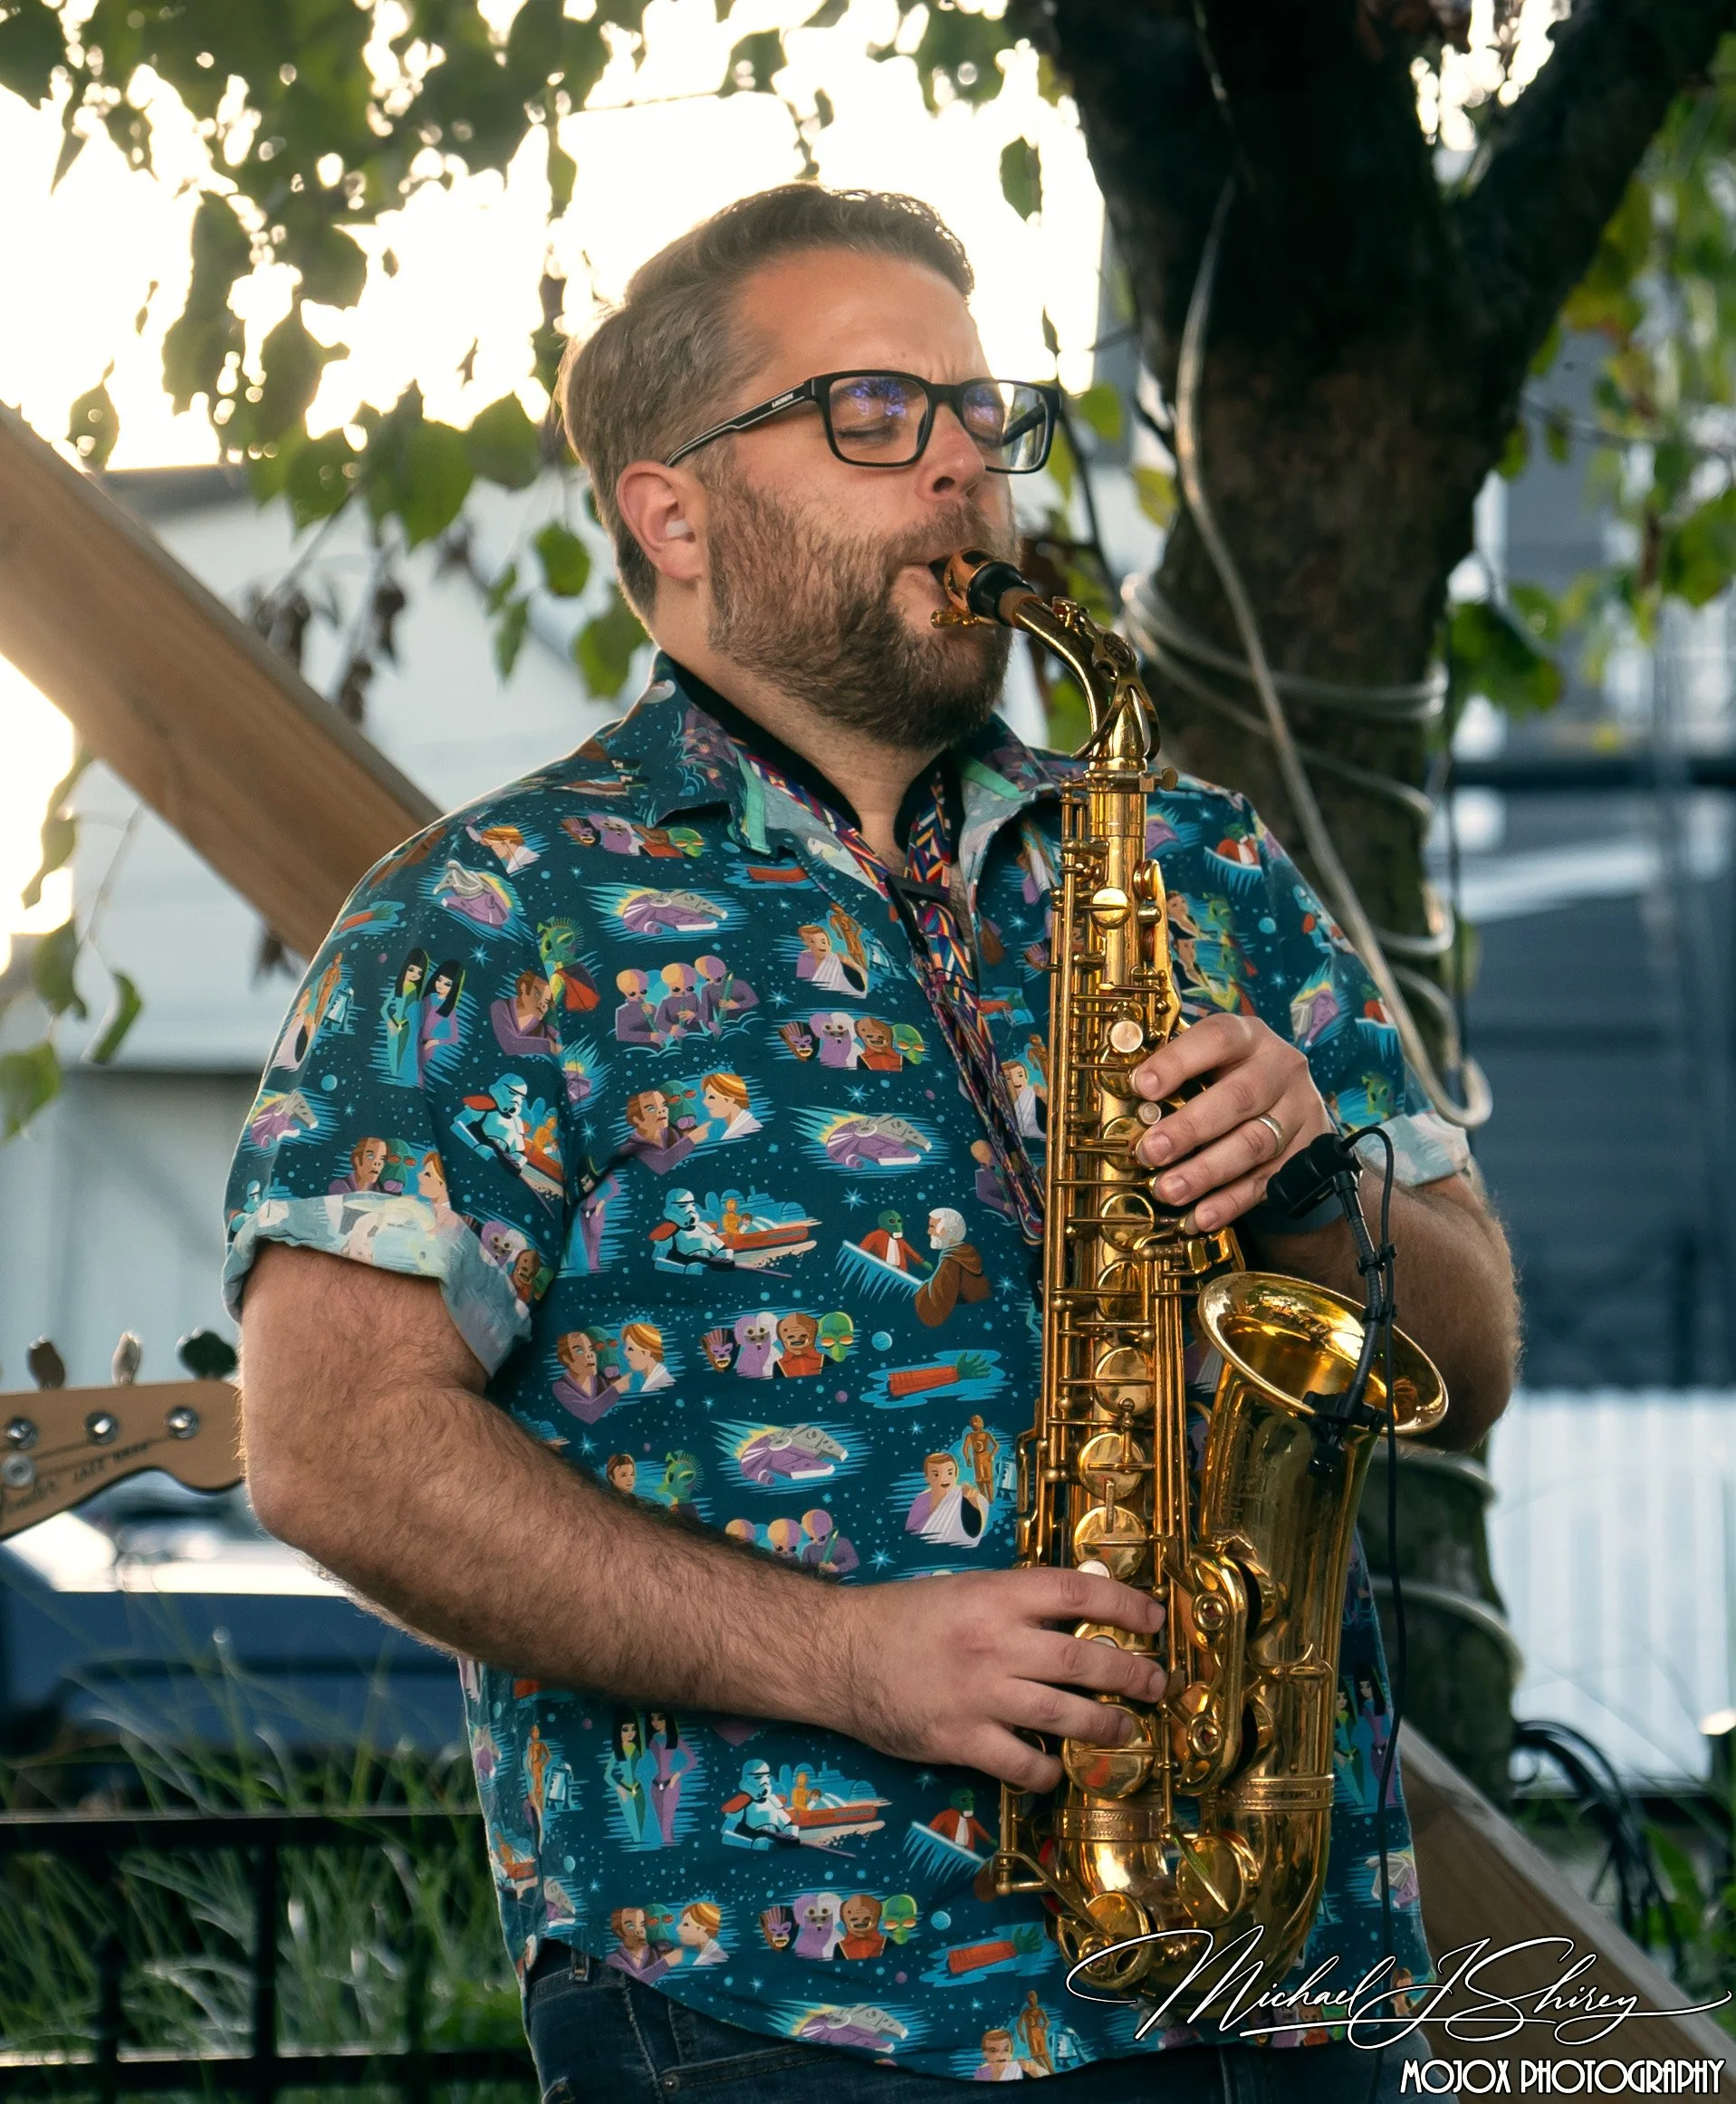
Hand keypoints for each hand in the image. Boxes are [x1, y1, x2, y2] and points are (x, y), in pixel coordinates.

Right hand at [832, 1566, 1166, 1790]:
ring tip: (1126, 1729)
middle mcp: (996, 1643)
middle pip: (1085, 1659)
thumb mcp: (963, 1589)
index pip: (1077, 1593)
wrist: (840, 1654)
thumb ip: (1015, 1602)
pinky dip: (1048, 1770)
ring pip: (1065, 1714)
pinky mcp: (961, 1739)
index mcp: (996, 1595)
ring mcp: (981, 1694)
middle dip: (1132, 1673)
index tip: (1155, 1617)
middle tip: (1157, 1683)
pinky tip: (1056, 1769)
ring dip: (1106, 1725)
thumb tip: (1077, 1610)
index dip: (1125, 1604)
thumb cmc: (902, 1616)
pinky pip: (1022, 1763)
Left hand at [1130, 1013, 1330, 1234]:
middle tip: (1150, 1151)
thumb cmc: (1232, 1076)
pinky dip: (1230, 1203)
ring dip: (1206, 1171)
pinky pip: (1265, 1182)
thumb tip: (1126, 1100)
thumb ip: (1177, 1074)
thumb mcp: (1211, 1061)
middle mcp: (1280, 1070)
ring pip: (1253, 1144)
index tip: (1142, 1086)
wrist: (1292, 1102)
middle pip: (1239, 1098)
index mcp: (1249, 1037)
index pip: (1218, 1039)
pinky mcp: (1303, 1154)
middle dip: (1190, 1128)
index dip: (1178, 1061)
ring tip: (1169, 1189)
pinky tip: (1200, 1216)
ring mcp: (1297, 1112)